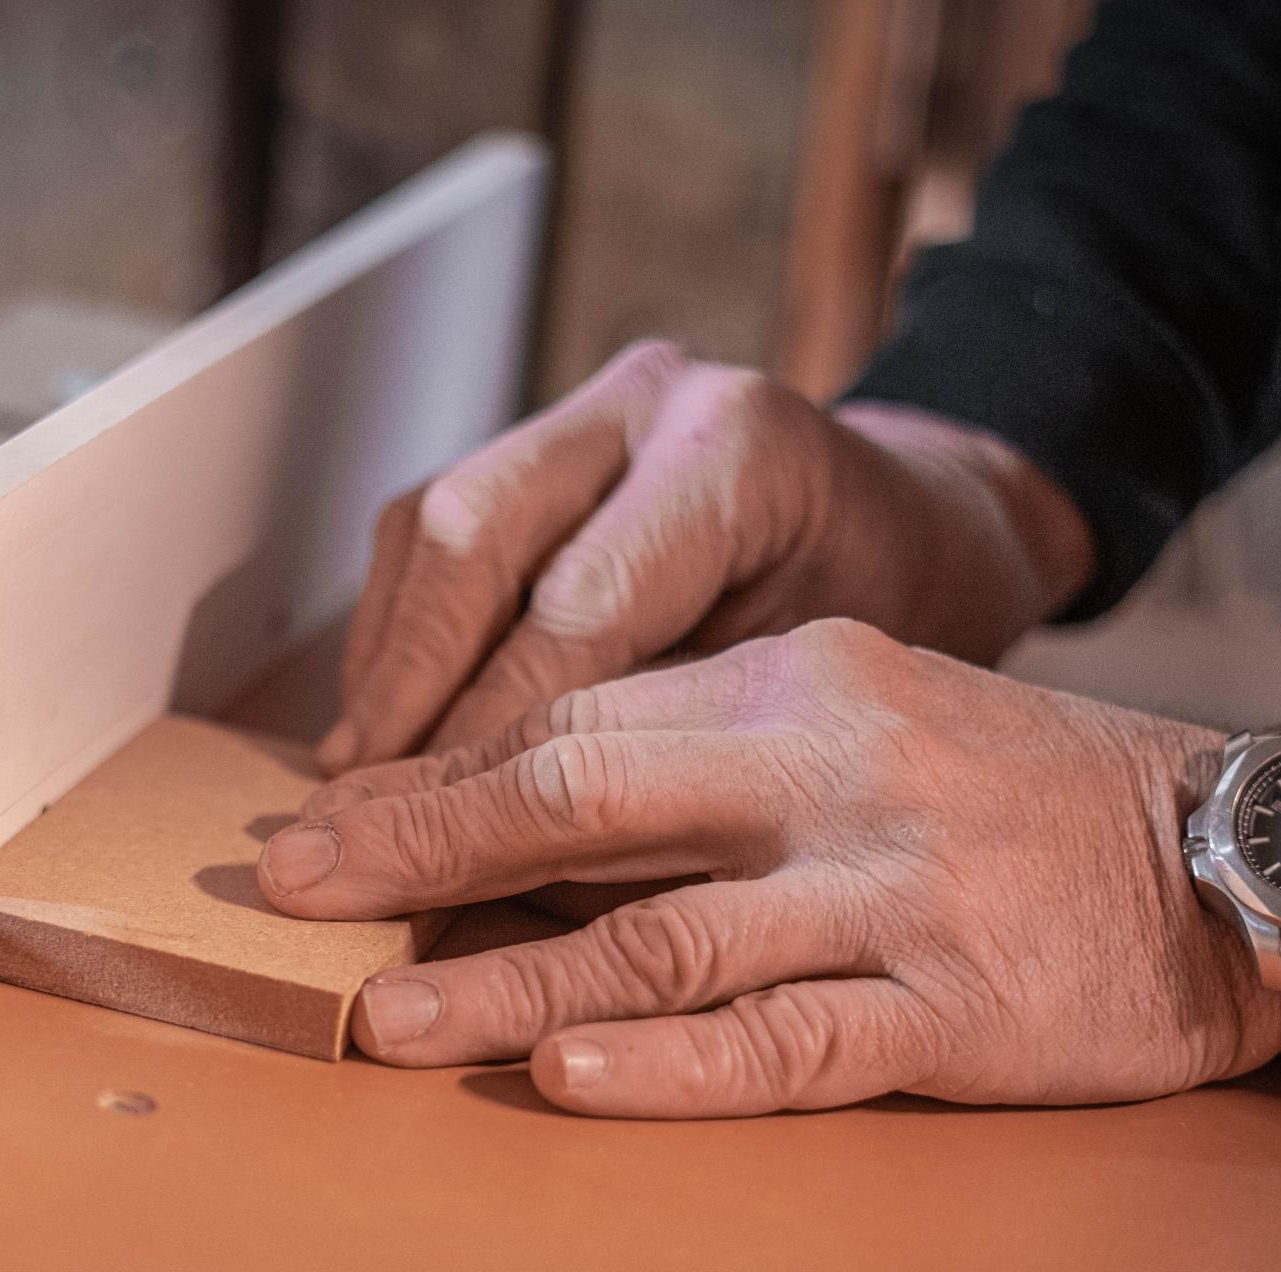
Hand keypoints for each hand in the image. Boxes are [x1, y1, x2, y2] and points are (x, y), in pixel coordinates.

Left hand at [262, 619, 1280, 1116]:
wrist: (1240, 850)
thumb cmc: (1017, 793)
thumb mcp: (866, 717)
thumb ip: (710, 754)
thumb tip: (519, 811)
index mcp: (797, 682)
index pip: (576, 724)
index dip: (435, 782)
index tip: (323, 826)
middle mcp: (832, 769)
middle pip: (585, 801)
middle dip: (423, 851)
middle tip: (293, 892)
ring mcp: (895, 892)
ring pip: (664, 934)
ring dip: (510, 982)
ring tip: (386, 1017)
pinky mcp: (958, 1011)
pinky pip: (792, 1041)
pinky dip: (676, 1065)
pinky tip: (575, 1081)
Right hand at [316, 340, 1094, 773]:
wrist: (925, 530)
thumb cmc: (899, 628)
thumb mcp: (823, 693)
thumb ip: (685, 743)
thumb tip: (531, 858)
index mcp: (740, 450)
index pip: (579, 602)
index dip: (495, 730)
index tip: (440, 837)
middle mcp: (648, 403)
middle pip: (473, 531)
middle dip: (406, 685)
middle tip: (363, 809)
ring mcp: (586, 410)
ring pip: (431, 525)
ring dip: (383, 663)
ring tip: (356, 785)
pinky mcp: (540, 444)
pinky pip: (430, 531)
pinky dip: (397, 636)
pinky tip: (384, 733)